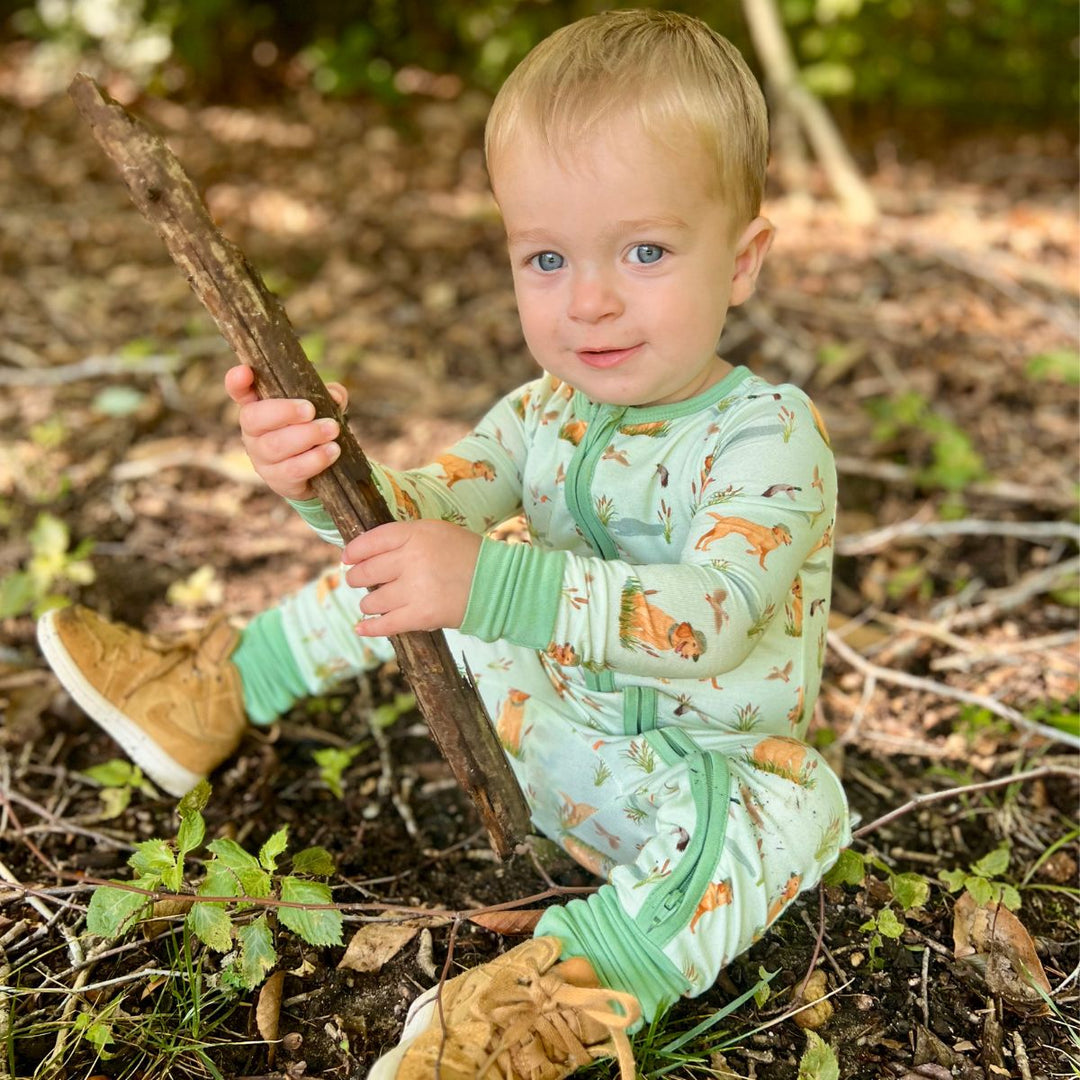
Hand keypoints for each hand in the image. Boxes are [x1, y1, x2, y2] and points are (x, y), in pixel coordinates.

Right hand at [224, 364, 348, 500]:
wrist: (316, 473)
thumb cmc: (312, 429)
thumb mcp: (320, 408)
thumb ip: (326, 395)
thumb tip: (333, 395)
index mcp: (258, 406)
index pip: (239, 391)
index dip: (237, 382)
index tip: (244, 372)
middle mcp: (252, 432)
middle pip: (254, 418)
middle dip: (284, 411)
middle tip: (310, 409)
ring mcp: (261, 458)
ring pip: (275, 446)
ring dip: (306, 436)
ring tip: (332, 429)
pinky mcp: (277, 479)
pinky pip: (292, 470)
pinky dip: (315, 459)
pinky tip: (332, 451)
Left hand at [343, 521, 482, 636]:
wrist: (498, 583)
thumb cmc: (467, 555)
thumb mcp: (437, 532)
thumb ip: (404, 538)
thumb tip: (366, 553)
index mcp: (416, 534)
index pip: (371, 541)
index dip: (355, 551)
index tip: (348, 558)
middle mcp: (411, 560)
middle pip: (367, 571)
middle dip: (357, 578)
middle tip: (357, 581)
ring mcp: (415, 589)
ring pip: (372, 600)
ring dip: (369, 604)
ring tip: (373, 603)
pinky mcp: (421, 616)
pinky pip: (385, 625)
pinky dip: (369, 628)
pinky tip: (361, 628)